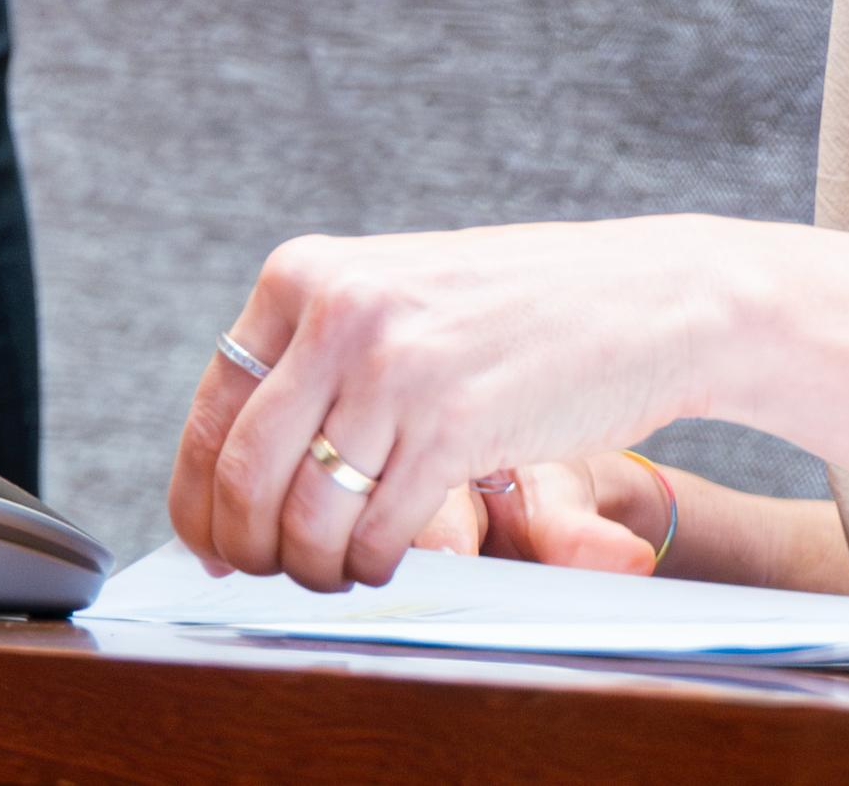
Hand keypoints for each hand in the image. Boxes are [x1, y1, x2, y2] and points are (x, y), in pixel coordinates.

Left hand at [166, 216, 726, 591]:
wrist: (651, 297)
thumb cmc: (519, 310)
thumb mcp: (393, 297)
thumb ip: (312, 359)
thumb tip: (225, 473)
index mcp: (305, 272)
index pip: (211, 411)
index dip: (197, 499)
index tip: (208, 545)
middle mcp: (339, 311)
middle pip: (243, 472)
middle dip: (246, 547)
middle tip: (270, 575)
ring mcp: (394, 367)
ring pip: (304, 515)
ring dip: (311, 568)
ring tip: (338, 570)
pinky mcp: (452, 426)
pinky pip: (376, 532)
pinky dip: (371, 566)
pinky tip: (389, 560)